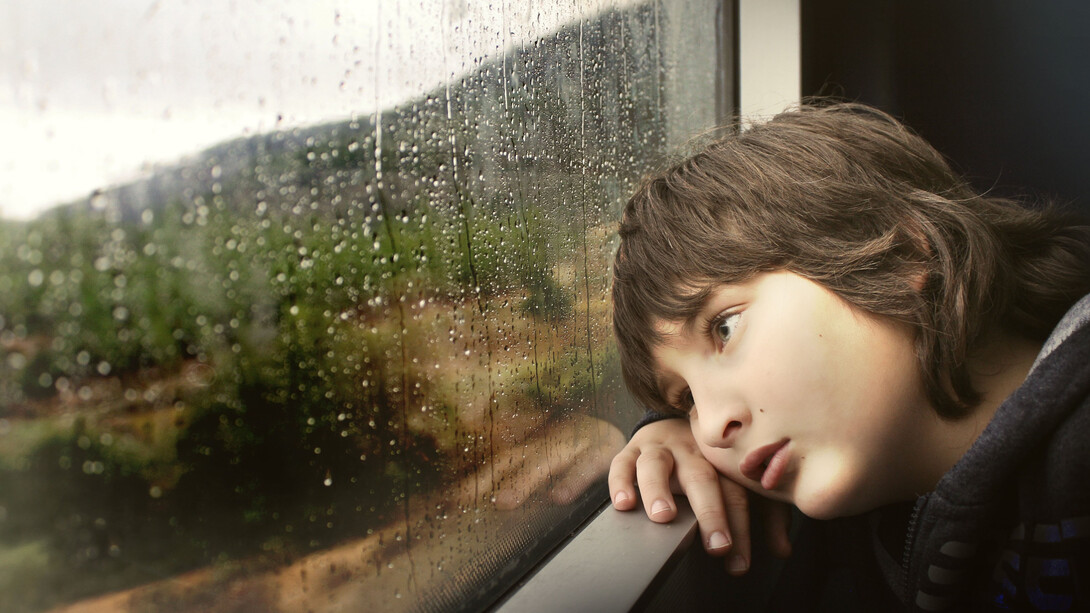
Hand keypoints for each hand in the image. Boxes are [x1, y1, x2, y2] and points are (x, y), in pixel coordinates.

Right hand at [607, 418, 791, 574]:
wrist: (675, 420)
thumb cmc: (712, 463)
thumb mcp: (739, 483)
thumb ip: (765, 516)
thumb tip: (783, 550)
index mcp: (721, 460)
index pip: (734, 493)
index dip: (739, 527)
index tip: (738, 560)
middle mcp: (691, 451)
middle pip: (701, 478)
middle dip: (710, 513)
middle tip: (717, 545)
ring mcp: (659, 448)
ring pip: (656, 465)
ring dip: (659, 490)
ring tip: (663, 517)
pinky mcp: (631, 450)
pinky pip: (622, 463)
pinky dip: (620, 482)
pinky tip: (625, 503)